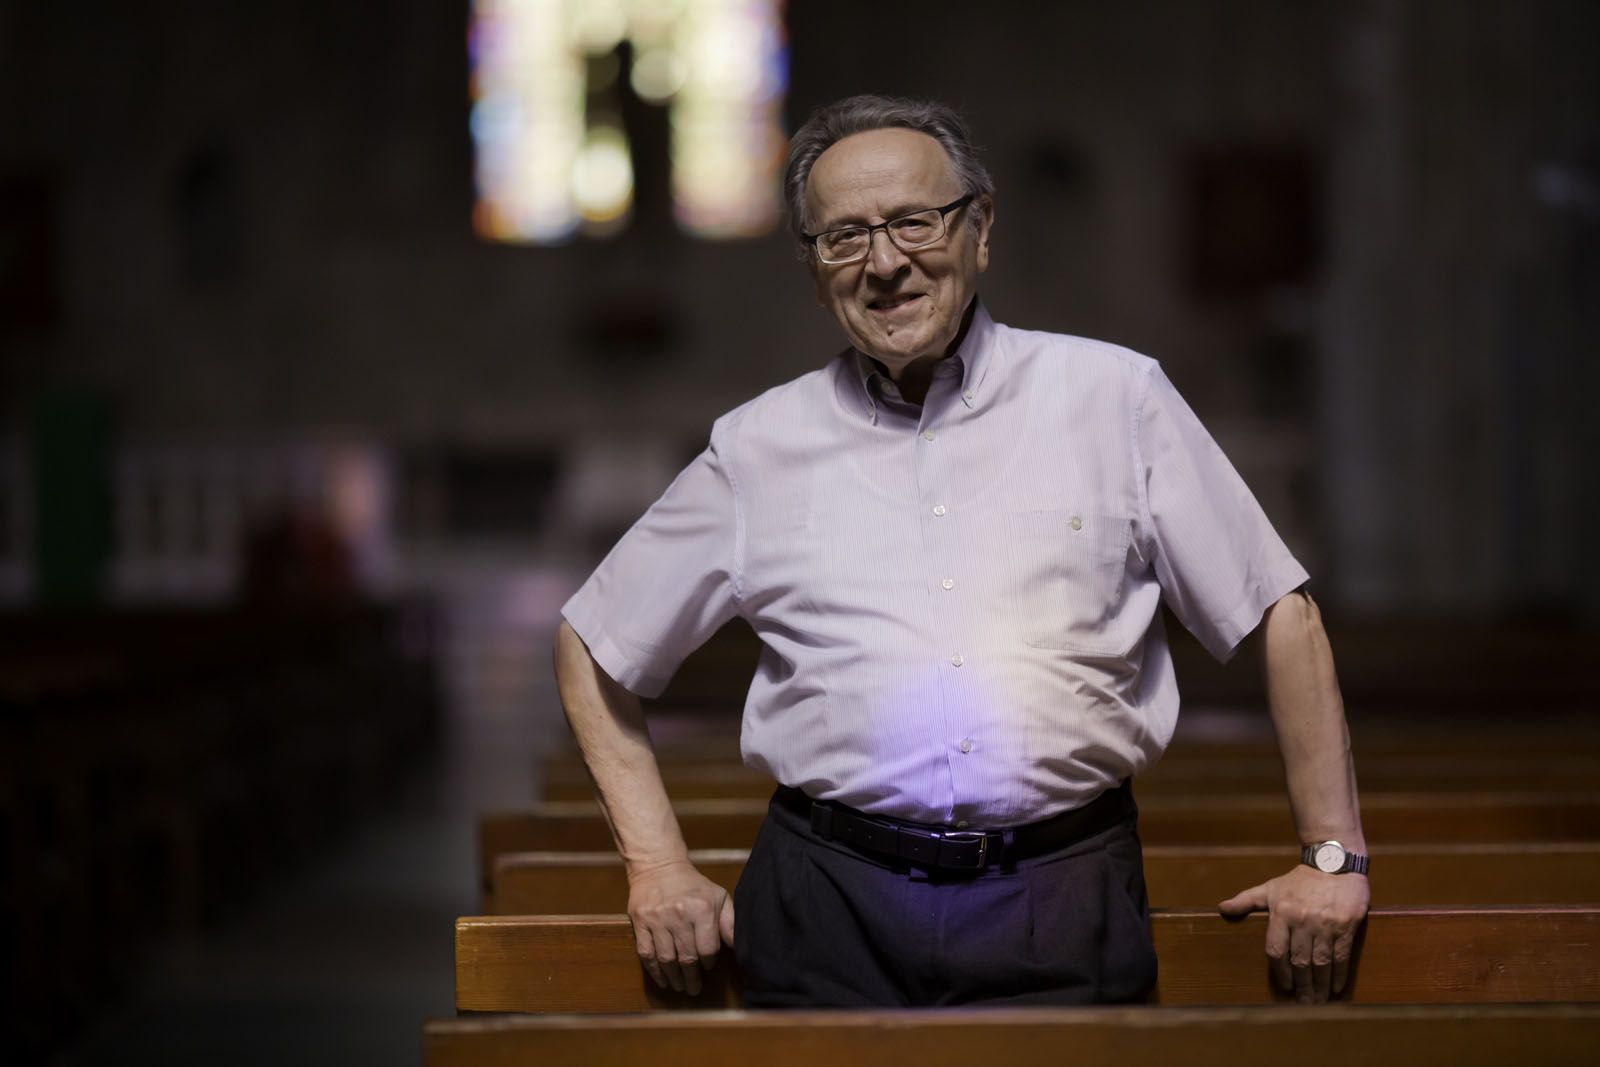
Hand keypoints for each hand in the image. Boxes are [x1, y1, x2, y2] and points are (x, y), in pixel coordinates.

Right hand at [626, 859, 735, 994]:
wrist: (659, 866)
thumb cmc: (693, 885)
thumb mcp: (718, 896)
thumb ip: (730, 922)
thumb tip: (738, 947)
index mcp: (702, 908)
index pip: (708, 948)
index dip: (709, 962)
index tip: (709, 968)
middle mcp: (679, 914)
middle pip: (687, 957)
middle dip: (692, 978)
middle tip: (694, 990)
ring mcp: (657, 919)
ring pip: (666, 959)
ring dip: (674, 978)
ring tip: (680, 987)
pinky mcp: (640, 922)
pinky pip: (646, 953)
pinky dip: (654, 971)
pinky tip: (662, 980)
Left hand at [1219, 865, 1369, 1001]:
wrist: (1334, 862)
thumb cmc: (1298, 879)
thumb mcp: (1270, 887)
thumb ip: (1246, 900)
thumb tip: (1222, 908)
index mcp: (1281, 913)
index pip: (1276, 950)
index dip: (1280, 972)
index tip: (1285, 987)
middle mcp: (1302, 921)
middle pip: (1300, 961)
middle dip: (1302, 986)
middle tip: (1304, 1004)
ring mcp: (1325, 925)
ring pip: (1321, 962)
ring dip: (1319, 985)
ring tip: (1318, 1001)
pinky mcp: (1346, 926)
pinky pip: (1342, 956)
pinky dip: (1339, 974)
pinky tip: (1336, 987)